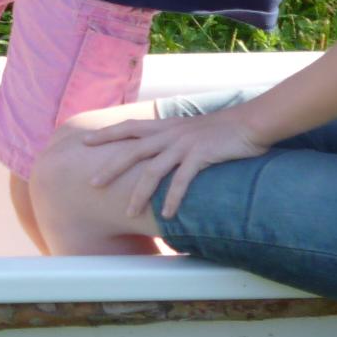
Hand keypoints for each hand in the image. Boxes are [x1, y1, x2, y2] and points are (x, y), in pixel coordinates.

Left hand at [82, 110, 271, 220]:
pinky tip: (166, 214)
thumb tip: (161, 151)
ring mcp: (184, 145)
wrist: (251, 122)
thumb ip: (174, 137)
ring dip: (138, 194)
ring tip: (127, 213)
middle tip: (91, 184)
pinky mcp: (200, 156)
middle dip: (110, 168)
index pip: (128, 128)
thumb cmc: (223, 129)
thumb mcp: (191, 129)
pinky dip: (172, 198)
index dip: (106, 134)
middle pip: (131, 151)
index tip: (85, 141)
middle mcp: (169, 134)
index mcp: (166, 126)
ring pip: (152, 170)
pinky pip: (182, 180)